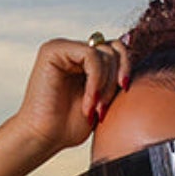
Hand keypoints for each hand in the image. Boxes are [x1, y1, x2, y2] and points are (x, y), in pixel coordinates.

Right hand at [6, 34, 131, 155]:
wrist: (44, 138)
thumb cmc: (69, 126)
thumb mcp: (103, 98)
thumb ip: (114, 74)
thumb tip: (131, 38)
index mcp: (84, 60)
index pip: (117, 49)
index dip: (126, 67)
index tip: (124, 90)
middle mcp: (73, 50)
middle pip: (113, 48)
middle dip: (114, 79)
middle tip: (103, 108)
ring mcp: (63, 48)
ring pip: (104, 52)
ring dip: (105, 85)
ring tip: (94, 109)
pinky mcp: (53, 50)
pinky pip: (90, 55)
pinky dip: (96, 79)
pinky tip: (89, 101)